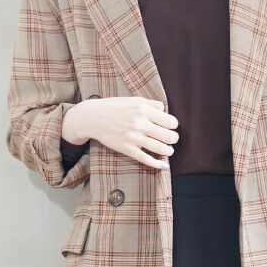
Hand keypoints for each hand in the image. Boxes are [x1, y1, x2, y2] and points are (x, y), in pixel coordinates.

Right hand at [61, 96, 178, 168]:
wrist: (93, 117)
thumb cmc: (115, 107)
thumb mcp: (134, 100)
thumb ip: (152, 104)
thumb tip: (165, 111)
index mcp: (144, 110)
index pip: (171, 122)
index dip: (173, 125)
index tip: (170, 127)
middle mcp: (140, 124)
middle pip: (169, 136)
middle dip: (173, 139)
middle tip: (172, 139)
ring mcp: (134, 138)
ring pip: (160, 148)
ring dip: (168, 151)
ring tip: (169, 150)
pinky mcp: (128, 149)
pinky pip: (146, 159)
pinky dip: (158, 165)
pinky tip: (164, 166)